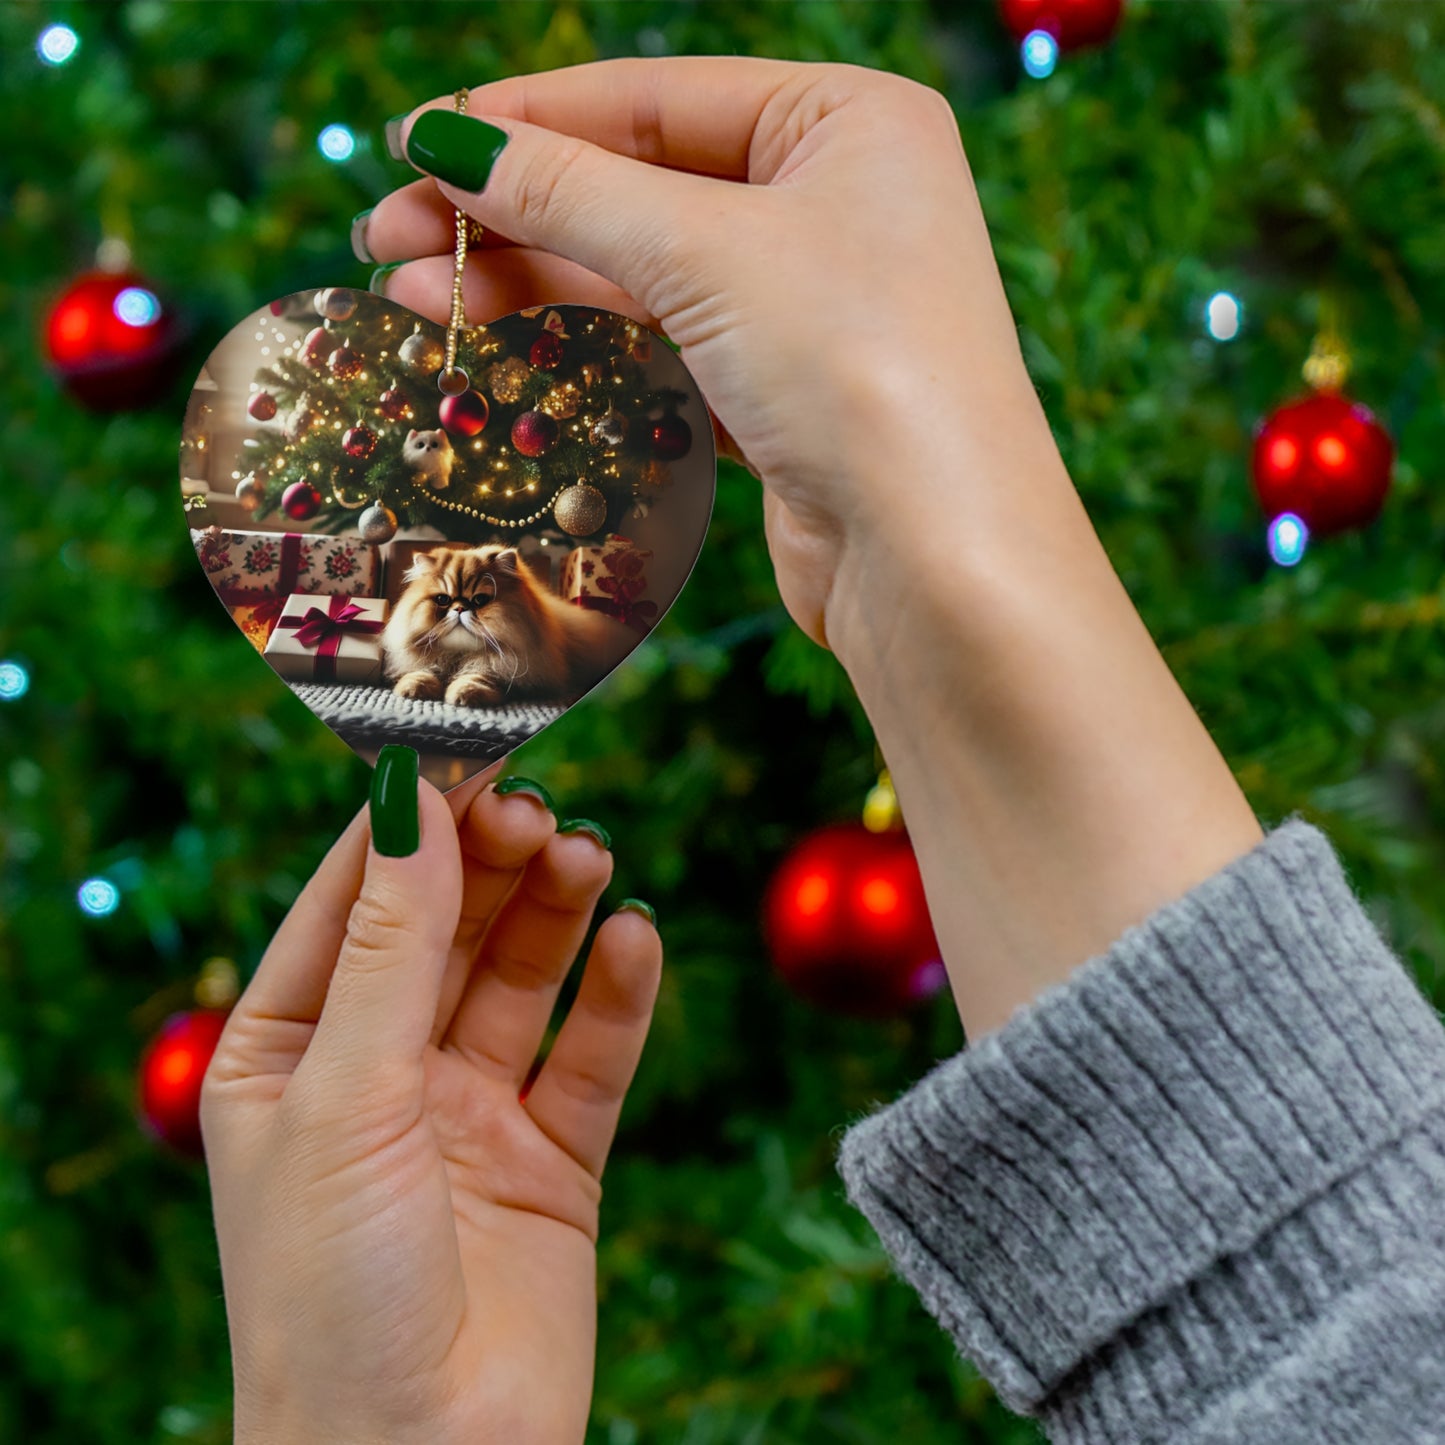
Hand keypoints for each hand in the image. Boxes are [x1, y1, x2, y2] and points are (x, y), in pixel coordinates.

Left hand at [201, 758, 661, 1444]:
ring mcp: (469, 1114)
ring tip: (590, 859)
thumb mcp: (344, 1095)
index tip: (464, 747)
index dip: (408, 826)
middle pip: (446, 928)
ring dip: (557, 911)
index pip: (351, 903)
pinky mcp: (552, 1159)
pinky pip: (590, 1055)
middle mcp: (379, 1073)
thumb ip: (390, 946)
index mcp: (288, 1053)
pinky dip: (617, 994)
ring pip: (522, 977)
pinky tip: (636, 938)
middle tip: (540, 810)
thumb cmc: (330, 1294)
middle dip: (491, 863)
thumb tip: (410, 800)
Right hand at [360, 60, 1261, 1039]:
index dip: (527, 119)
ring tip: (413, 292)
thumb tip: (446, 143)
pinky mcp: (782, 392)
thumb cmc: (857, 369)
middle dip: (512, 211)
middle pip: (640, 185)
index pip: (656, 97)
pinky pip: (663, 343)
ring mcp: (810, 303)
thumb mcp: (705, 253)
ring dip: (530, 280)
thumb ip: (570, 192)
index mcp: (848, 122)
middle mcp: (835, 202)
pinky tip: (496, 340)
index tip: (416, 144)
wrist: (936, 560)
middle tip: (388, 234)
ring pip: (643, 271)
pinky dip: (583, 341)